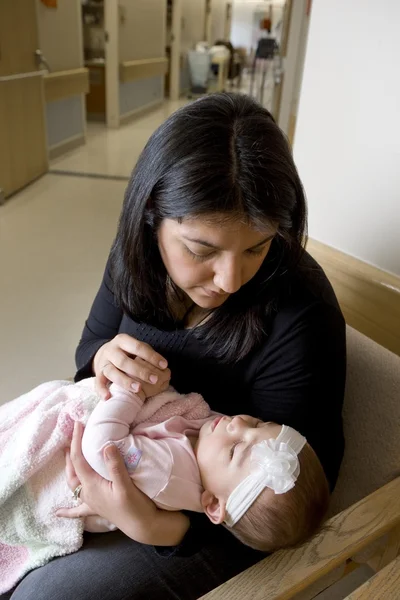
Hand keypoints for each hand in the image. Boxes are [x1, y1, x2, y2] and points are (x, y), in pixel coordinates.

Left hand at [57, 422, 188, 545]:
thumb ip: (115, 465)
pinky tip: (58, 513)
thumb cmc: (135, 506)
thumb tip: (106, 445)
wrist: (143, 526)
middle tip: (72, 436)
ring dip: (69, 470)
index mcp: (91, 485)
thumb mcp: (126, 484)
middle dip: (70, 452)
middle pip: (72, 470)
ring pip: (73, 485)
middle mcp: (87, 493)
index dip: (77, 441)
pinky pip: (79, 509)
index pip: (78, 459)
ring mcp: (91, 502)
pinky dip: (68, 511)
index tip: (78, 424)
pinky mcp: (98, 508)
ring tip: (66, 456)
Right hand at [93, 334, 170, 398]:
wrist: (102, 353)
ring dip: (125, 381)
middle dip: (140, 371)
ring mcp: (103, 363)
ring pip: (112, 372)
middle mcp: (111, 350)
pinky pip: (97, 382)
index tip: (164, 365)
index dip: (151, 356)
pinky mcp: (98, 374)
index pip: (138, 347)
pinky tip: (108, 397)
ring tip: (139, 389)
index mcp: (122, 340)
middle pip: (124, 361)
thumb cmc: (126, 352)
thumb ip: (146, 353)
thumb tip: (163, 366)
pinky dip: (101, 390)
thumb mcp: (135, 347)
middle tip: (155, 379)